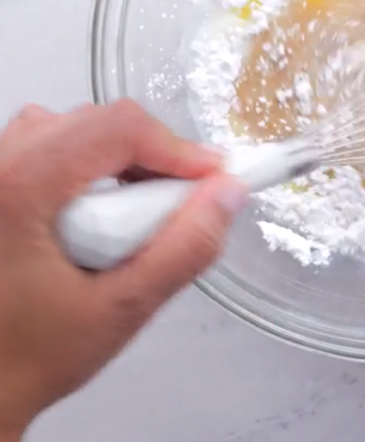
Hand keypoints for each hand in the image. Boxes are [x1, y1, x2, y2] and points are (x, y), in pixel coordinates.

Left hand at [0, 101, 246, 438]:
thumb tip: (226, 196)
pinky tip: (101, 212)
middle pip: (100, 122)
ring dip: (122, 158)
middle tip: (180, 200)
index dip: (176, 148)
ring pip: (75, 127)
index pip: (118, 128)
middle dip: (154, 155)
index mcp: (18, 189)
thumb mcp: (121, 310)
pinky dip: (90, 165)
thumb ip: (185, 250)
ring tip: (139, 210)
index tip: (210, 177)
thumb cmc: (18, 360)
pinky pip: (50, 145)